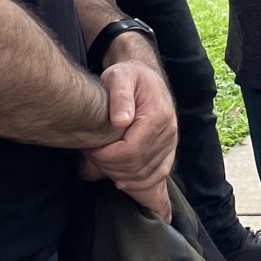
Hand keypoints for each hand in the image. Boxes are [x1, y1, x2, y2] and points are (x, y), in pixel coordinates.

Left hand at [80, 50, 176, 216]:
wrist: (143, 75)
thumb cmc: (128, 77)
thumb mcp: (119, 77)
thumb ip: (119, 96)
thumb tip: (121, 120)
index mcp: (158, 116)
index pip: (131, 151)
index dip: (107, 157)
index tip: (90, 151)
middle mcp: (169, 132)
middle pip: (138, 167)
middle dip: (111, 168)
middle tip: (91, 159)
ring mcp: (171, 143)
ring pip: (148, 176)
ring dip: (123, 178)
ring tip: (103, 169)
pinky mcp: (168, 150)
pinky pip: (159, 176)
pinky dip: (142, 186)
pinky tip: (124, 184)